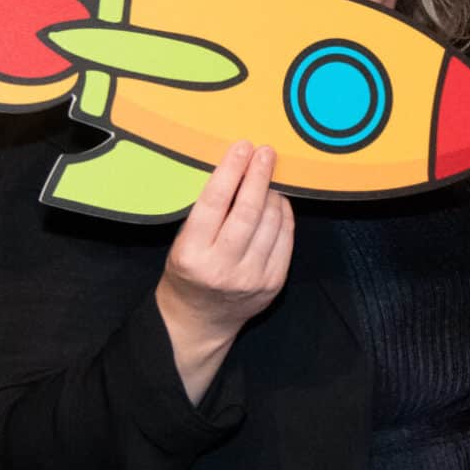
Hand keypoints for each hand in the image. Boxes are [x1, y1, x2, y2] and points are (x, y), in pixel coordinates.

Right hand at [155, 141, 292, 401]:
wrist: (199, 321)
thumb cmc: (188, 273)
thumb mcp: (183, 243)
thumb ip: (208, 215)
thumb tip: (238, 172)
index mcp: (192, 253)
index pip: (214, 203)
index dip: (230, 171)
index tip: (241, 148)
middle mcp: (222, 267)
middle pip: (248, 211)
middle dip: (258, 177)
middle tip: (265, 153)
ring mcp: (251, 277)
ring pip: (271, 224)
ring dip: (273, 194)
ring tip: (269, 177)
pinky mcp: (273, 283)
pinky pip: (285, 240)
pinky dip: (284, 216)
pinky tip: (279, 202)